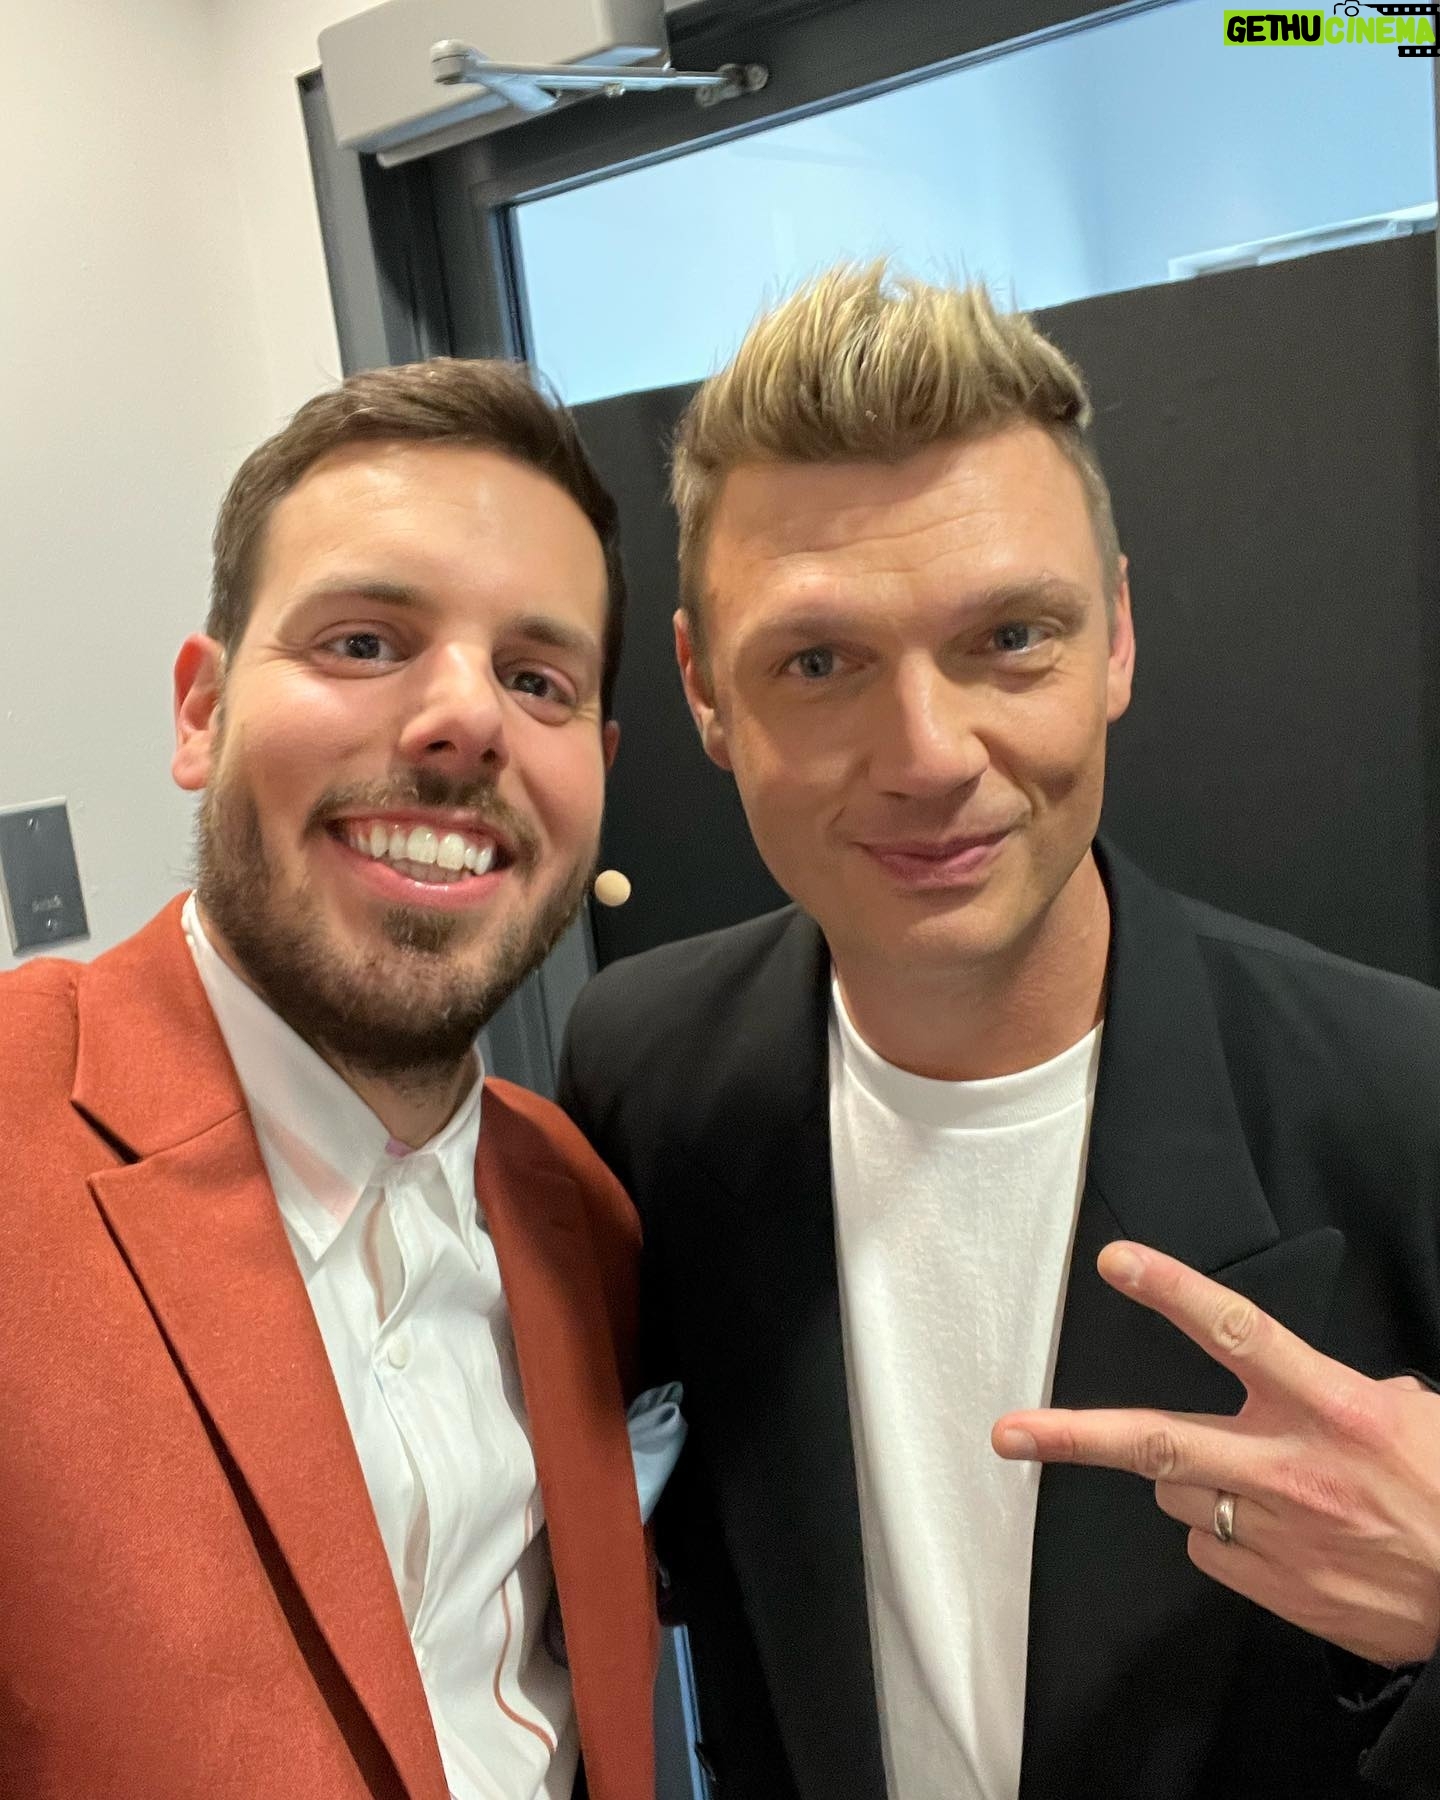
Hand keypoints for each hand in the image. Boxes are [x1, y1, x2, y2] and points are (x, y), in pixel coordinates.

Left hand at [992, 1241, 1439, 1666]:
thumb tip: (1330, 1381)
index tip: (1116, 1261)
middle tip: (1008, 1433)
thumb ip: (1353, 1389)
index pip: (1236, 1330)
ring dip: (1188, 1479)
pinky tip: (1268, 1533)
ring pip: (1179, 1493)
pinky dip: (1219, 1534)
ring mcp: (1274, 1534)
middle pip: (1158, 1441)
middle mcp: (1290, 1469)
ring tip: (1245, 1478)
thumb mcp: (1416, 1416)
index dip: (1172, 1290)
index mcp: (1331, 1408)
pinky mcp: (1271, 1588)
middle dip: (1073, 1437)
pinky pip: (1207, 1548)